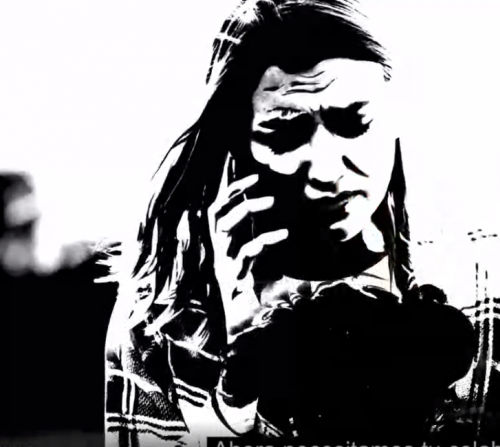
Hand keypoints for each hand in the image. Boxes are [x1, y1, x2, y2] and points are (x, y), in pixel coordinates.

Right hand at [207, 155, 288, 341]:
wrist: (220, 325)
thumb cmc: (235, 292)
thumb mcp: (244, 263)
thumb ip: (251, 245)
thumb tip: (271, 221)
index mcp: (215, 243)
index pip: (217, 209)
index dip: (233, 191)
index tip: (253, 177)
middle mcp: (214, 248)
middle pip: (219, 214)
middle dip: (238, 195)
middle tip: (261, 184)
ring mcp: (221, 260)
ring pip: (229, 227)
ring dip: (249, 210)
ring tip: (272, 201)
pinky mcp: (231, 274)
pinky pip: (248, 250)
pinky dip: (266, 239)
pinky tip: (283, 234)